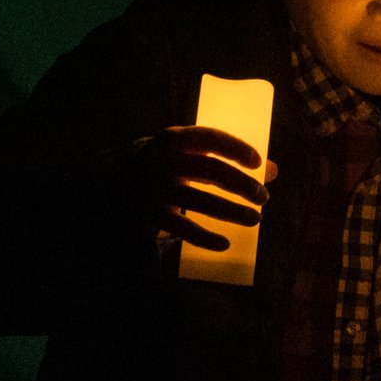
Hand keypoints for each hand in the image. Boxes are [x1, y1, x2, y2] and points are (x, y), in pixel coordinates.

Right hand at [130, 126, 273, 252]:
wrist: (107, 182)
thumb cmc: (163, 164)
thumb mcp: (186, 154)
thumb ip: (224, 158)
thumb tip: (272, 171)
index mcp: (172, 139)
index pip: (208, 137)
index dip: (235, 147)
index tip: (257, 162)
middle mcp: (161, 161)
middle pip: (208, 170)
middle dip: (241, 184)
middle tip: (264, 198)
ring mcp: (153, 188)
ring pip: (198, 200)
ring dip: (231, 211)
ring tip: (255, 219)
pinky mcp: (148, 214)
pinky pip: (181, 227)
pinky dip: (205, 237)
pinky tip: (225, 243)